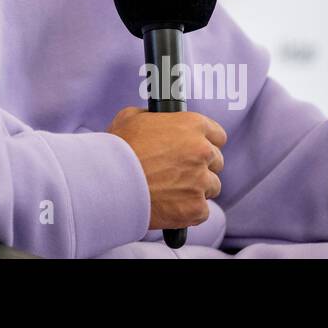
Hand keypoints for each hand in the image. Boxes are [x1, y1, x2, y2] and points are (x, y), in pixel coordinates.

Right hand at [107, 106, 225, 231]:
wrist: (109, 182)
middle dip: (201, 166)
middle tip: (180, 171)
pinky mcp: (196, 208)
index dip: (206, 142)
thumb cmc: (118, 148)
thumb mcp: (131, 117)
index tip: (198, 148)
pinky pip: (201, 210)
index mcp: (192, 125)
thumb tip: (155, 121)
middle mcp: (202, 151)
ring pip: (211, 186)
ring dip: (196, 188)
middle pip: (216, 161)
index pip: (217, 135)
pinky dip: (188, 210)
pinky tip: (170, 205)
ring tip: (172, 190)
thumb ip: (152, 118)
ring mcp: (201, 181)